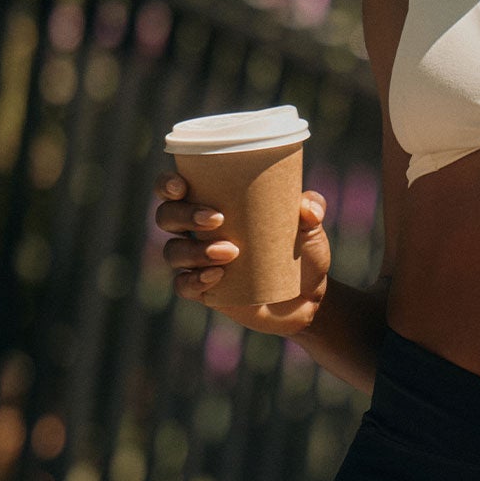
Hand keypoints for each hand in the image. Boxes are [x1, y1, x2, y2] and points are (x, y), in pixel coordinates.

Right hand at [153, 170, 331, 336]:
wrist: (310, 296)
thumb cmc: (303, 250)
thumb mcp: (311, 227)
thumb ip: (313, 209)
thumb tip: (307, 208)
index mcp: (213, 204)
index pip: (175, 189)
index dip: (167, 184)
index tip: (181, 185)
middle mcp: (198, 231)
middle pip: (166, 216)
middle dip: (183, 214)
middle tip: (217, 219)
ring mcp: (198, 263)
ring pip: (174, 252)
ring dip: (194, 250)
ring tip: (230, 252)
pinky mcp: (205, 292)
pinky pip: (184, 286)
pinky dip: (194, 281)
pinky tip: (216, 276)